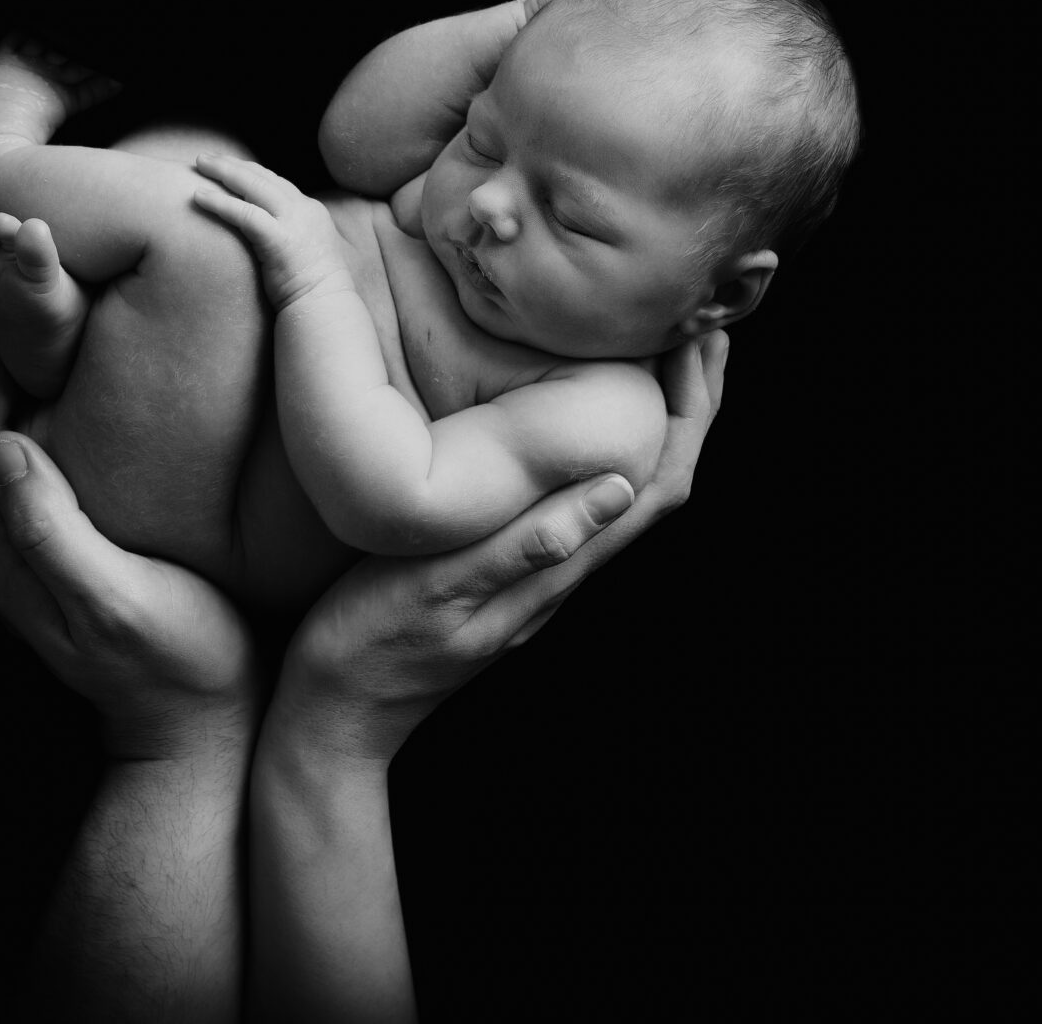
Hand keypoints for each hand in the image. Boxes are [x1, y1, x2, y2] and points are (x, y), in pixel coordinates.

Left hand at [0, 334, 256, 757]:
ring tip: (78, 316)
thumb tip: (1, 445)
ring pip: (16, 441)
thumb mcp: (114, 602)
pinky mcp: (70, 553)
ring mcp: (35, 553)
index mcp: (5, 554)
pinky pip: (51, 462)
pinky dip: (68, 411)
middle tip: (46, 284)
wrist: (203, 737)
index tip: (23, 292)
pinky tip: (112, 384)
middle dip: (6, 355)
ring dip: (36, 378)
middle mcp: (5, 550)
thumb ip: (50, 529)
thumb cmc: (176, 670)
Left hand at [191, 153, 353, 310]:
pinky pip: (244, 214)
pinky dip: (219, 203)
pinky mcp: (279, 240)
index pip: (277, 182)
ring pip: (253, 186)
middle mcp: (304, 210)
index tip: (229, 166)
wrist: (325, 310)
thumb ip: (293, 237)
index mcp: (311, 212)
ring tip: (198, 164)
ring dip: (223, 171)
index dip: (250, 171)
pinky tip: (198, 196)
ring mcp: (293, 223)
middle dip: (232, 164)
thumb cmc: (314, 292)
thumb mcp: (308, 253)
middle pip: (263, 176)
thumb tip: (270, 239)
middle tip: (205, 157)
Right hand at [266, 330, 729, 766]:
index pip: (658, 484)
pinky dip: (609, 446)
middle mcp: (564, 571)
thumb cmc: (374, 647)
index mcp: (558, 569)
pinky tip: (588, 421)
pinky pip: (583, 499)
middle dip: (690, 406)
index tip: (701, 342)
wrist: (339, 714)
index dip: (691, 411)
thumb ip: (525, 544)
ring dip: (658, 422)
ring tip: (662, 358)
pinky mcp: (511, 571)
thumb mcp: (441, 588)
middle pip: (659, 482)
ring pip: (627, 489)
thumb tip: (618, 488)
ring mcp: (540, 575)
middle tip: (703, 327)